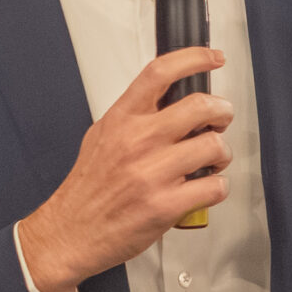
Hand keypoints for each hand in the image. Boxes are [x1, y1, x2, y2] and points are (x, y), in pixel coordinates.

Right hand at [18, 47, 230, 291]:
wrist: (70, 232)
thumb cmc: (87, 189)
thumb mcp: (101, 137)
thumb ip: (132, 117)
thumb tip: (168, 101)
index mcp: (121, 119)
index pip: (160, 73)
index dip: (194, 58)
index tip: (212, 59)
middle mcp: (137, 141)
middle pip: (200, 106)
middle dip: (222, 111)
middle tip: (220, 118)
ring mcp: (152, 174)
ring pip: (214, 146)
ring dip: (222, 153)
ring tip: (212, 161)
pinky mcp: (166, 205)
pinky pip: (214, 186)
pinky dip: (217, 187)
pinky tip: (203, 188)